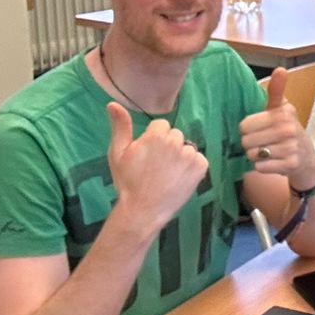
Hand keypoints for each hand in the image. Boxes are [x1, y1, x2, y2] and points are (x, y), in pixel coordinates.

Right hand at [105, 102, 206, 237]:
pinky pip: (199, 160)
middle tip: (157, 167)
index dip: (153, 139)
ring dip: (180, 157)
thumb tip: (113, 103)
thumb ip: (120, 126)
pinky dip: (192, 168)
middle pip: (175, 135)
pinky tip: (179, 179)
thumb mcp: (118, 153)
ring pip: (187, 148)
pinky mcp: (201, 168)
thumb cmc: (128, 182)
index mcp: (156, 135)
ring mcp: (190, 155)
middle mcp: (176, 142)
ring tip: (167, 175)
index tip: (147, 155)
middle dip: (168, 147)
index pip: (161, 126)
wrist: (143, 210)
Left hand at [237, 67, 314, 187]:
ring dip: (255, 156)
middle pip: (246, 141)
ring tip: (267, 153)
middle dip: (250, 144)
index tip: (257, 129)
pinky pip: (260, 167)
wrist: (308, 160)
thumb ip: (276, 91)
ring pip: (253, 155)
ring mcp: (290, 148)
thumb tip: (280, 69)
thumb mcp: (283, 110)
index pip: (245, 124)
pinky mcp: (290, 165)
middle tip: (262, 143)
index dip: (247, 129)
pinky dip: (262, 167)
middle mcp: (288, 129)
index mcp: (283, 113)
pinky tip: (272, 162)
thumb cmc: (289, 132)